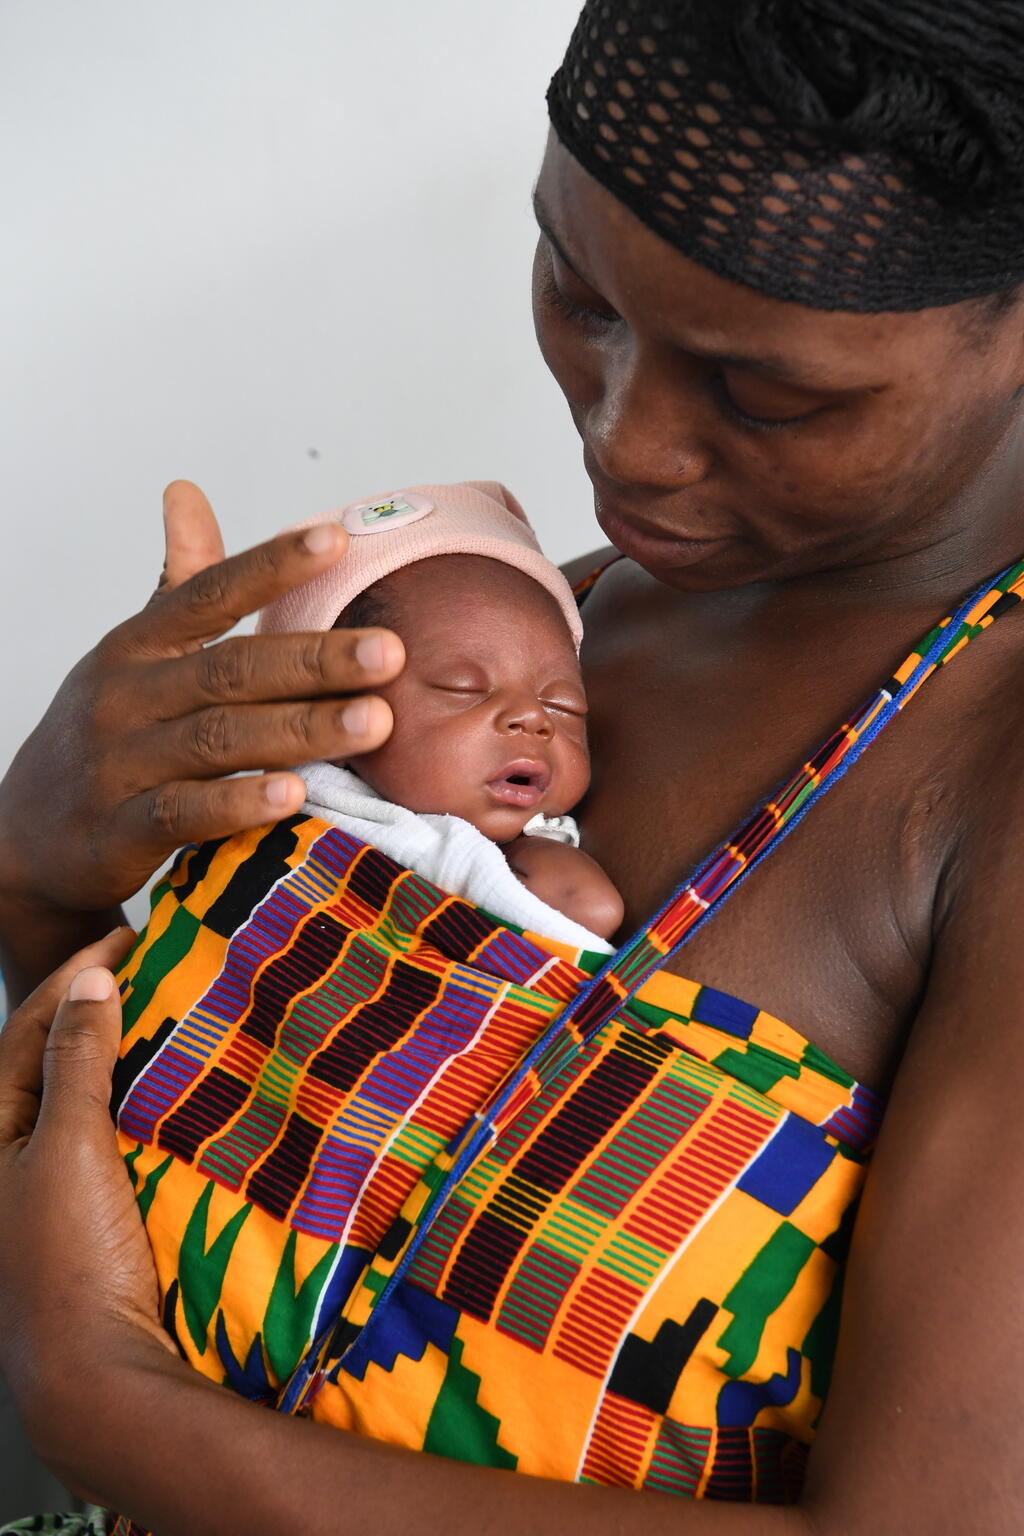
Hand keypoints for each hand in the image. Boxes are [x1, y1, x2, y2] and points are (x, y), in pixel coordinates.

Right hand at [0, 481, 404, 916]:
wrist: (30, 836)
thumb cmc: (105, 736)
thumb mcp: (133, 655)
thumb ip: (176, 583)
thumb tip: (188, 492)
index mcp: (137, 645)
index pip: (208, 593)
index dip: (270, 566)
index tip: (337, 541)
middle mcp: (126, 696)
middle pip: (230, 669)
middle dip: (315, 660)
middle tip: (388, 653)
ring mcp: (120, 763)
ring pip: (219, 739)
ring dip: (301, 730)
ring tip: (375, 723)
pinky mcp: (121, 830)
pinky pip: (185, 813)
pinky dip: (240, 804)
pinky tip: (295, 795)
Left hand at [0, 929, 177, 1462]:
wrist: (96, 1377)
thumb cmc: (66, 1262)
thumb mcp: (68, 1148)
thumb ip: (77, 1061)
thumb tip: (90, 980)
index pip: (25, 1029)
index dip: (75, 976)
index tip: (128, 934)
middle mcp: (4, 1159)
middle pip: (49, 1059)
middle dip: (94, 1008)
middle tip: (149, 965)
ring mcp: (42, 1190)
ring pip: (80, 1097)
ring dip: (118, 1054)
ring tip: (165, 1012)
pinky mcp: (83, 1215)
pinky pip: (107, 1136)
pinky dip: (134, 1102)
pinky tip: (170, 1088)